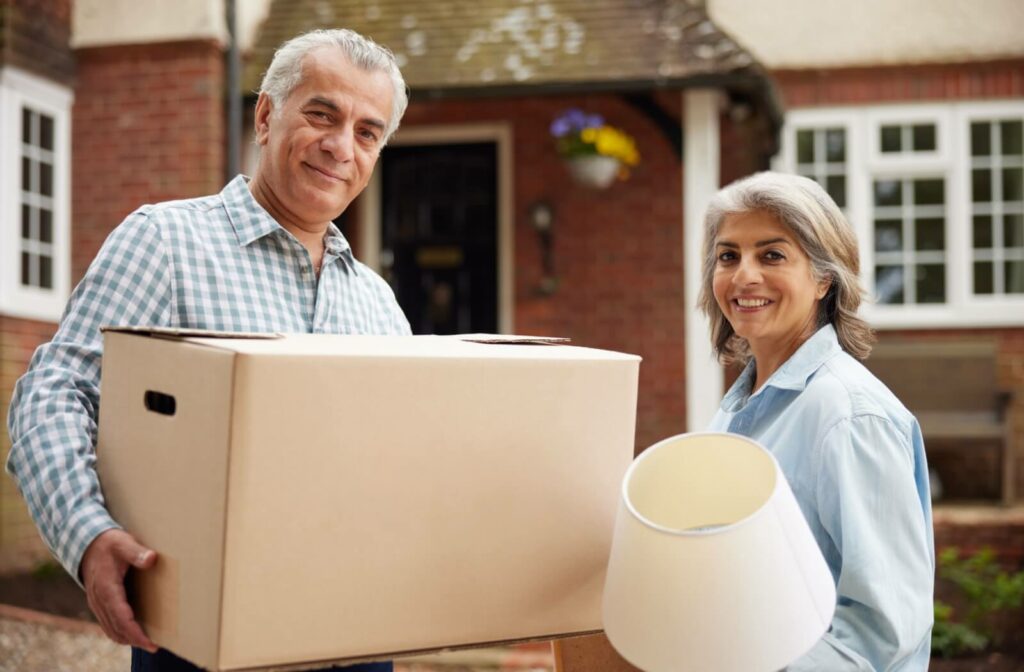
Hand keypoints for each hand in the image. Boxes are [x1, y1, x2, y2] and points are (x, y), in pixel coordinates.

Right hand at [80, 528, 157, 651]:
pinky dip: (119, 632)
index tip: (150, 642)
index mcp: (107, 588)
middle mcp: (99, 600)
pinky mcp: (98, 603)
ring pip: (110, 629)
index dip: (135, 632)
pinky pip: (107, 624)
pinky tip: (132, 634)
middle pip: (117, 628)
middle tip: (154, 647)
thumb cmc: (110, 543)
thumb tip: (152, 559)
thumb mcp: (124, 543)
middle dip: (135, 640)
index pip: (121, 617)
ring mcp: (97, 603)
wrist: (87, 544)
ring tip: (146, 643)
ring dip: (127, 639)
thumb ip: (137, 552)